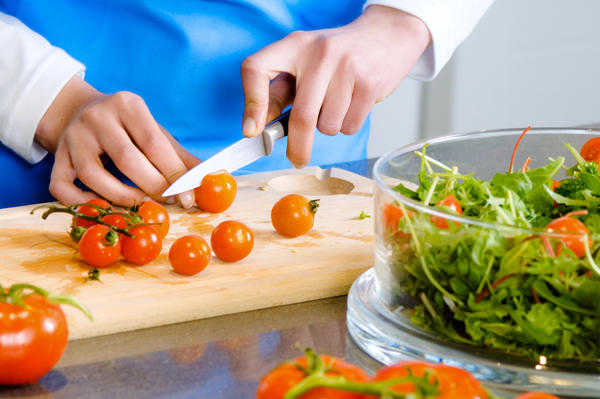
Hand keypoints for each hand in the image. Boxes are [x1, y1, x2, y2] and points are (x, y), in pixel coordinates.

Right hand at [35, 76, 200, 206]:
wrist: (80, 110)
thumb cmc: (127, 127)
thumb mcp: (155, 131)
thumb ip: (180, 156)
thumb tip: (208, 179)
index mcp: (127, 105)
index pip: (155, 144)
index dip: (174, 174)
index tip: (188, 197)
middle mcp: (97, 117)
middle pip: (127, 160)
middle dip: (153, 187)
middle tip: (168, 201)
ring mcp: (73, 136)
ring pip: (93, 176)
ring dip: (121, 198)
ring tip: (140, 203)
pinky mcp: (56, 156)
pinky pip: (61, 186)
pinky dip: (81, 203)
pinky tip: (102, 206)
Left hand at [241, 5, 431, 167]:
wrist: (386, 35)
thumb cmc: (338, 56)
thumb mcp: (305, 63)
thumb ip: (281, 92)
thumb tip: (258, 128)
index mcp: (294, 45)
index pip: (256, 68)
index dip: (252, 104)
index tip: (252, 131)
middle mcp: (319, 53)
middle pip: (301, 116)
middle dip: (298, 147)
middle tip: (297, 159)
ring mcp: (346, 67)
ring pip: (327, 126)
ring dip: (330, 127)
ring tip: (338, 104)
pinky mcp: (369, 83)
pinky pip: (349, 126)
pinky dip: (348, 125)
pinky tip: (353, 103)